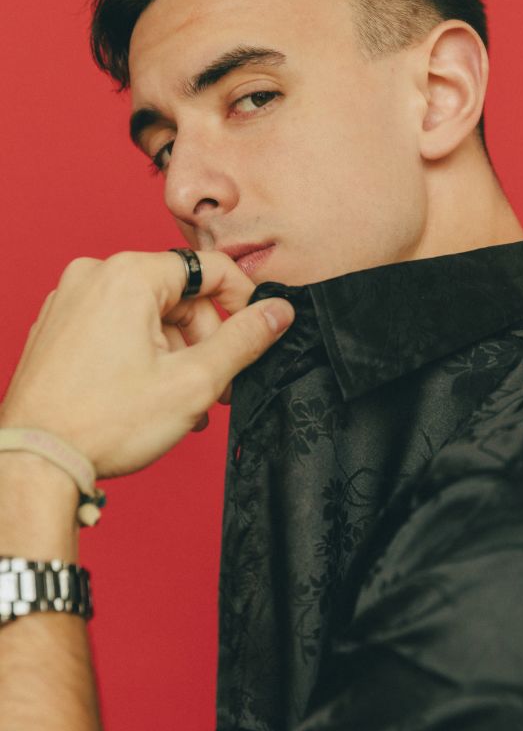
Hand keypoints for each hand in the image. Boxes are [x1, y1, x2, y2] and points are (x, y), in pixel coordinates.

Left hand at [0, 250, 293, 478]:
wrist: (35, 461)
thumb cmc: (106, 423)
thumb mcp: (194, 381)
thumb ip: (244, 340)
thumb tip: (278, 311)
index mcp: (128, 276)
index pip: (209, 269)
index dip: (244, 302)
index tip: (257, 334)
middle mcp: (93, 276)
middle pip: (178, 295)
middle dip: (204, 341)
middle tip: (217, 389)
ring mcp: (69, 301)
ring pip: (147, 314)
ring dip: (175, 354)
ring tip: (183, 403)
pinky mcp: (56, 327)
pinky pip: (115, 326)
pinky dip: (141, 354)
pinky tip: (149, 396)